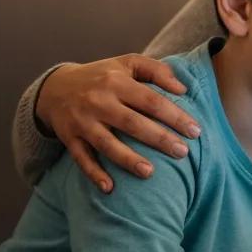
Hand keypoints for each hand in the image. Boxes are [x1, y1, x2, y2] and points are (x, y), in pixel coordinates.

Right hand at [35, 54, 200, 192]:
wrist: (55, 87)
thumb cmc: (103, 76)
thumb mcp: (128, 63)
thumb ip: (157, 71)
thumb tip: (182, 89)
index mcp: (117, 82)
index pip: (151, 101)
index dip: (174, 116)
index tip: (195, 131)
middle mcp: (98, 101)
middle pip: (132, 123)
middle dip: (159, 139)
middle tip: (182, 153)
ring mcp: (82, 121)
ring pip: (106, 143)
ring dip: (127, 160)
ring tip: (150, 173)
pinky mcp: (68, 137)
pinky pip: (81, 158)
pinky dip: (94, 173)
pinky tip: (109, 188)